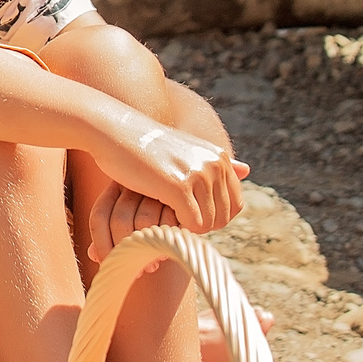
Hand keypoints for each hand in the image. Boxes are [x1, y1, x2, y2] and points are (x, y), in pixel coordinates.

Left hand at [82, 180, 177, 264]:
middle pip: (119, 221)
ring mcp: (155, 186)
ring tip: (156, 261)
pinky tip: (170, 246)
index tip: (110, 265)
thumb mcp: (130, 221)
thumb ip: (110, 235)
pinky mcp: (180, 192)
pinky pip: (169, 221)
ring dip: (148, 247)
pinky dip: (167, 239)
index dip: (102, 245)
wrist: (190, 199)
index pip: (99, 217)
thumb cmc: (156, 216)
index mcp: (116, 187)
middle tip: (139, 270)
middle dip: (127, 251)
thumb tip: (93, 254)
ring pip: (143, 223)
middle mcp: (133, 183)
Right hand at [88, 123, 245, 236]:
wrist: (114, 132)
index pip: (235, 205)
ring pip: (209, 225)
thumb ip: (218, 164)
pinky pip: (194, 226)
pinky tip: (158, 218)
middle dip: (200, 225)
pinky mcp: (179, 186)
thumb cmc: (147, 146)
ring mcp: (199, 174)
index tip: (187, 213)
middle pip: (223, 218)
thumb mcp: (189, 150)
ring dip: (186, 228)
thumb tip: (248, 170)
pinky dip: (178, 229)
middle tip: (173, 219)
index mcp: (220, 157)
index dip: (213, 217)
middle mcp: (215, 164)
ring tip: (164, 217)